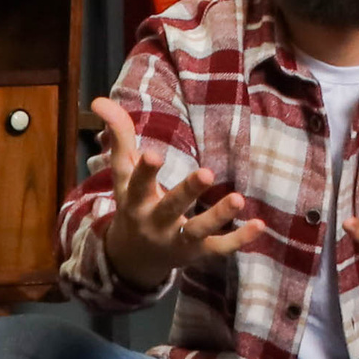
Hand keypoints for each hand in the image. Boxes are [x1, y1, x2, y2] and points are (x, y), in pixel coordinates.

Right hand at [91, 97, 255, 293]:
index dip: (145, 170)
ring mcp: (177, 240)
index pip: (139, 183)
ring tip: (239, 199)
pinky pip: (220, 248)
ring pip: (198, 230)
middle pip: (171, 207)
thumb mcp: (123, 174)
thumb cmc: (133, 203)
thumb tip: (99, 100)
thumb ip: (119, 136)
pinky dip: (239, 239)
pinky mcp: (198, 252)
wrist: (133, 258)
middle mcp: (155, 222)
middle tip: (206, 173)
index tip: (154, 154)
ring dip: (218, 216)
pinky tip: (259, 225)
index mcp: (135, 200)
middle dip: (187, 192)